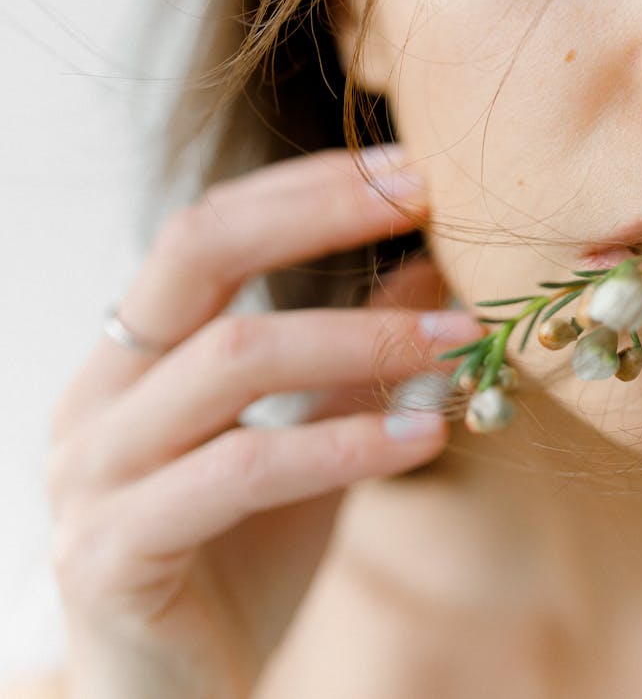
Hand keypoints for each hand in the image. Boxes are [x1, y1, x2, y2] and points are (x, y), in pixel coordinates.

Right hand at [47, 146, 479, 697]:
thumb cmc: (238, 558)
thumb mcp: (310, 439)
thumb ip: (356, 359)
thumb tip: (433, 270)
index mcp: (133, 355)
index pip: (209, 228)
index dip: (308, 190)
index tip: (409, 171)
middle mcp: (99, 394)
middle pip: (195, 254)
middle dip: (317, 216)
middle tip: (421, 200)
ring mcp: (94, 472)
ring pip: (232, 361)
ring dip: (360, 341)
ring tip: (460, 345)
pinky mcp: (110, 553)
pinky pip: (239, 472)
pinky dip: (342, 444)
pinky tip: (425, 438)